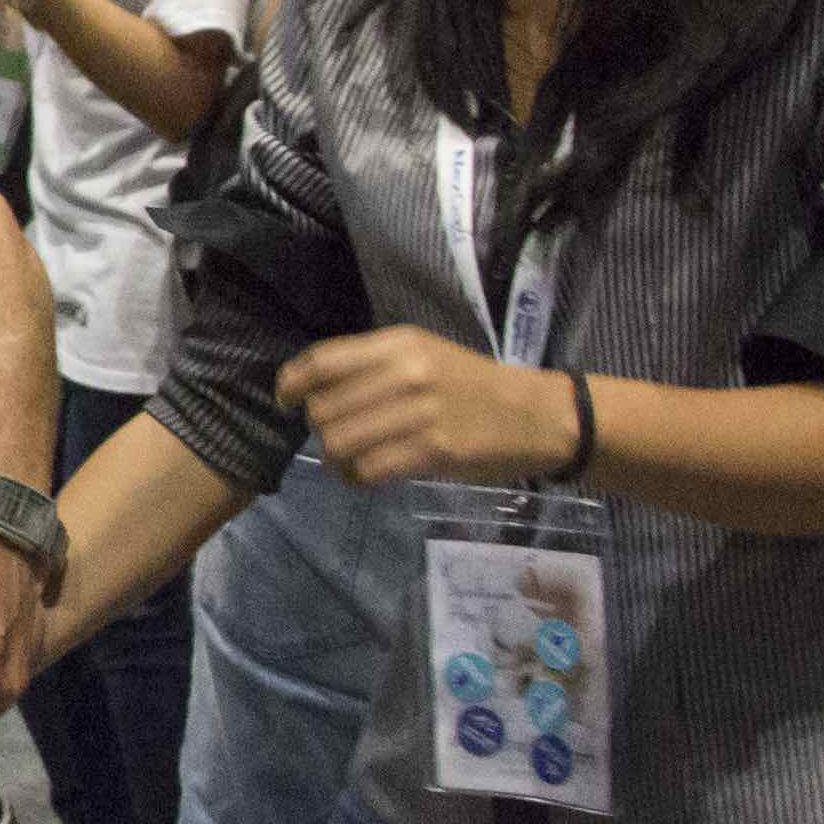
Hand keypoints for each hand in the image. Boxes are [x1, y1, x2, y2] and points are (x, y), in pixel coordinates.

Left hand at [274, 327, 575, 487]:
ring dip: (334, 459)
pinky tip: (365, 477)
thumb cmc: (475, 386)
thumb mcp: (425, 356)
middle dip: (318, 430)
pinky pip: (368, 469)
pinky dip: (356, 479)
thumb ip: (374, 367)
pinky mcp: (433, 450)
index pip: (321, 361)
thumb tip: (316, 390)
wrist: (538, 416)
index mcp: (398, 344)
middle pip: (323, 409)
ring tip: (348, 463)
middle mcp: (404, 372)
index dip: (291, 384)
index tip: (285, 402)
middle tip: (335, 439)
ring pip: (339, 442)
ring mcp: (419, 412)